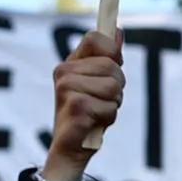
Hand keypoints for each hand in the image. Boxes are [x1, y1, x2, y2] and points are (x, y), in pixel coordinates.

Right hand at [41, 31, 125, 180]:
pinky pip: (110, 107)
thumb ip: (107, 56)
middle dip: (116, 86)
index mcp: (70, 62)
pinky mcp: (74, 107)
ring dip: (112, 103)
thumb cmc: (86, 114)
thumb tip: (117, 30)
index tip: (112, 66)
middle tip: (101, 100)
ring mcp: (66, 89)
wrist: (69, 149)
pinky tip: (93, 124)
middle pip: (111, 65)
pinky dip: (108, 118)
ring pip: (113, 86)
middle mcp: (64, 72)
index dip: (111, 51)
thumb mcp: (98, 82)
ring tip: (96, 112)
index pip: (95, 38)